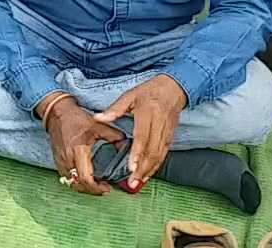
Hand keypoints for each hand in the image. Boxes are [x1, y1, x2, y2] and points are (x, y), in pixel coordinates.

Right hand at [43, 98, 121, 195]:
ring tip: (96, 184)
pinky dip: (77, 181)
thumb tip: (126, 145)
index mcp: (79, 150)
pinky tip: (86, 178)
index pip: (85, 178)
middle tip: (104, 189)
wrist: (57, 113)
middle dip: (92, 191)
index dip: (96, 188)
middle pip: (78, 185)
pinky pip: (67, 177)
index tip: (107, 188)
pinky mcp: (57, 161)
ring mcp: (61, 161)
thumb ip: (114, 136)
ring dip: (84, 187)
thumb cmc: (77, 119)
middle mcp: (68, 158)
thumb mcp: (99, 125)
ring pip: (71, 183)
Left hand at [92, 74, 186, 190]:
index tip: (131, 168)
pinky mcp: (170, 136)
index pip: (142, 137)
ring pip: (159, 155)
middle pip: (152, 151)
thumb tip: (98, 118)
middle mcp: (159, 124)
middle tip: (132, 183)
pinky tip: (148, 174)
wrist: (174, 88)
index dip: (137, 154)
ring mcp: (166, 132)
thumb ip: (115, 108)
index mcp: (147, 113)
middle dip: (143, 169)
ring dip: (150, 170)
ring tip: (138, 183)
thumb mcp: (130, 95)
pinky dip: (156, 166)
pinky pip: (164, 154)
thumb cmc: (149, 91)